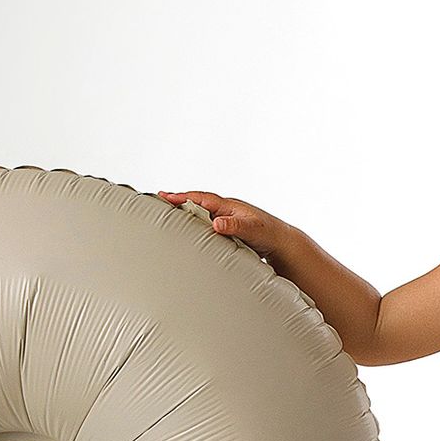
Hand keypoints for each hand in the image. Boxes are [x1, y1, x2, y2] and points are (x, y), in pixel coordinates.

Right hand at [153, 190, 291, 263]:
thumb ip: (235, 226)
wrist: (282, 244)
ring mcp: (226, 219)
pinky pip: (206, 225)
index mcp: (229, 206)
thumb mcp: (253, 230)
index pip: (201, 198)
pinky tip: (186, 232)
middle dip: (178, 201)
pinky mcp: (227, 231)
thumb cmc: (269, 235)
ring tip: (166, 213)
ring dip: (185, 213)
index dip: (182, 197)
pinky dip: (194, 225)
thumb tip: (216, 222)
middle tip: (157, 200)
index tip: (164, 196)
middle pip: (197, 202)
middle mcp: (226, 210)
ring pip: (201, 214)